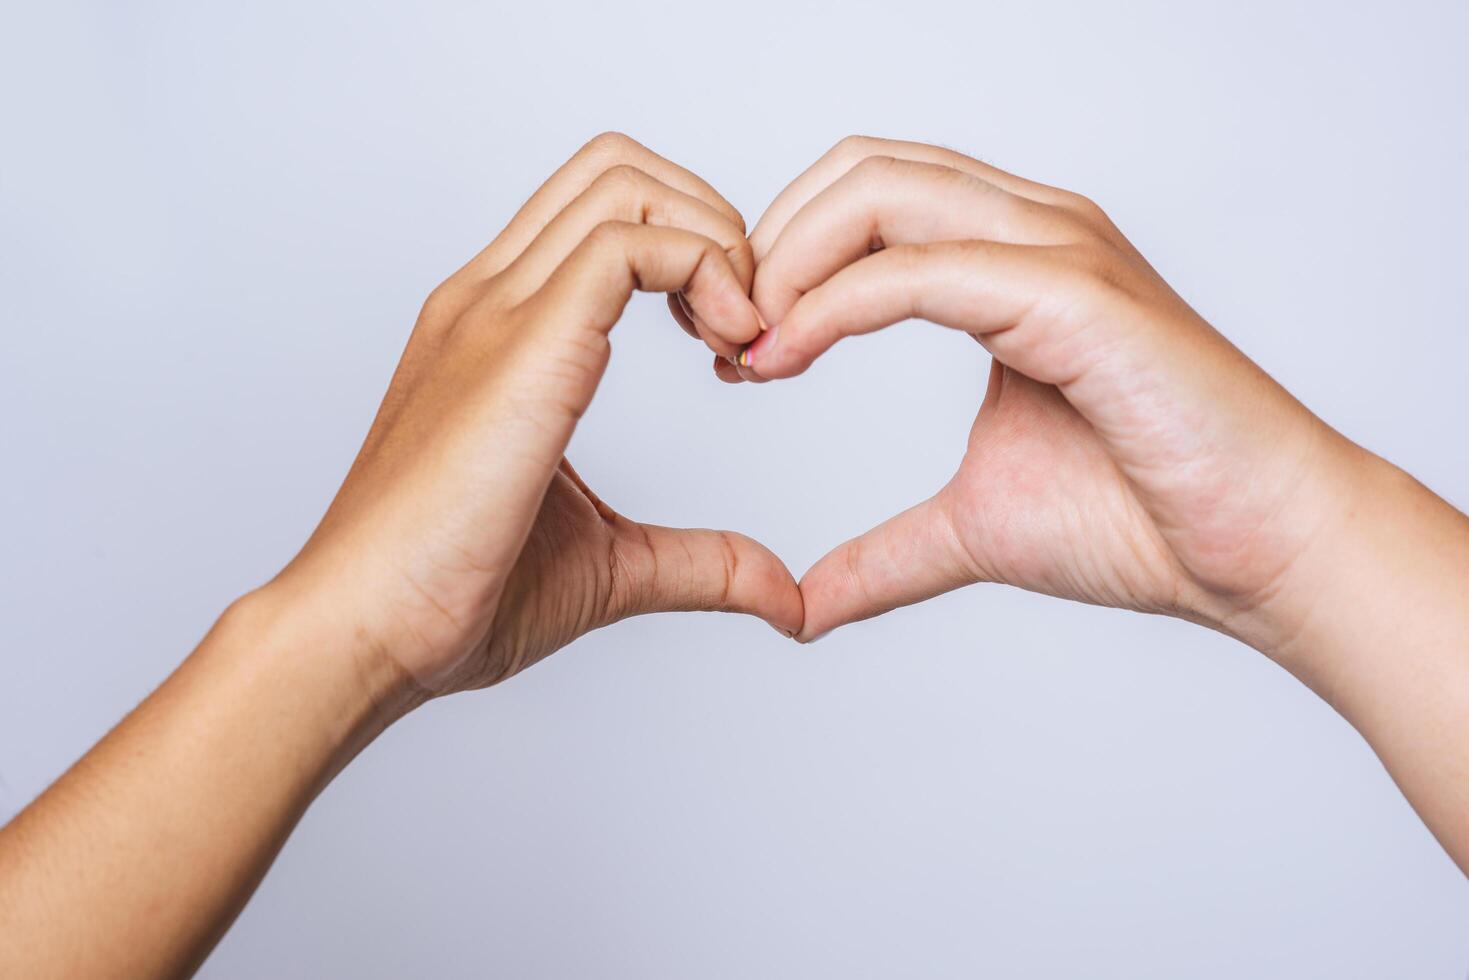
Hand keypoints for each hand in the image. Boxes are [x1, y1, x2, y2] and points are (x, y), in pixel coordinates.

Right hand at [270, 132, 801, 694]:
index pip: (601, 210)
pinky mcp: (520, 347)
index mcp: (499, 328)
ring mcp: (497, 312)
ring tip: (738, 343)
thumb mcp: (612, 566)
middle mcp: (492, 298)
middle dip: (713, 224)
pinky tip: (728, 352)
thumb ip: (701, 562)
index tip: (731, 347)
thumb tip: (784, 598)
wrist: (362, 635)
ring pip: (626, 184)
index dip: (692, 250)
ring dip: (715, 242)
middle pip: (618, 168)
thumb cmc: (453, 597)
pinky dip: (706, 271)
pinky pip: (629, 246)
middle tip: (746, 330)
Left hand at [732, 136, 1369, 651]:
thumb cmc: (1142, 519)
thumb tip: (805, 603)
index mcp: (1008, 258)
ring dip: (786, 264)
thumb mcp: (972, 528)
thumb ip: (884, 551)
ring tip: (741, 351)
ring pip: (878, 194)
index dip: (777, 259)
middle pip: (856, 172)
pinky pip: (919, 271)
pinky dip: (832, 307)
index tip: (725, 348)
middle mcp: (1031, 230)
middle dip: (765, 245)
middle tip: (716, 339)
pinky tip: (783, 359)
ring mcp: (1056, 250)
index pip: (864, 200)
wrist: (1255, 554)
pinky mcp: (1072, 296)